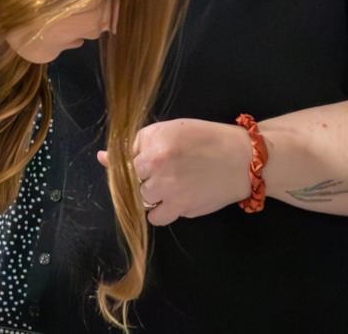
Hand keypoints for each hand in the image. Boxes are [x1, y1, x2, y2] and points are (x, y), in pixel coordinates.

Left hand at [97, 118, 252, 226]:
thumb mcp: (173, 129)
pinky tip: (172, 199)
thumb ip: (138, 143)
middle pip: (129, 180)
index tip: (143, 161)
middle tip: (160, 171)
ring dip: (149, 194)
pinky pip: (155, 217)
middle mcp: (159, 167)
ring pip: (140, 200)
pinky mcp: (181, 209)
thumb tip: (103, 158)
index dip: (132, 161)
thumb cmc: (208, 139)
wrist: (244, 160)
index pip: (123, 158)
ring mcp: (169, 191)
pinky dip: (160, 211)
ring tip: (168, 184)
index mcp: (156, 143)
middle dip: (140, 177)